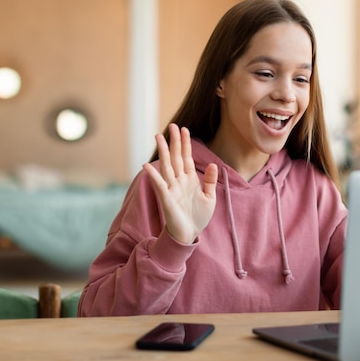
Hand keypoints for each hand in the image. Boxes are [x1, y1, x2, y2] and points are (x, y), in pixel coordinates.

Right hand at [143, 123, 217, 243]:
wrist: (189, 234)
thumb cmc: (198, 217)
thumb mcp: (209, 197)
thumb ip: (210, 181)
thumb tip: (213, 164)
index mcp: (189, 179)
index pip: (186, 157)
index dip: (185, 143)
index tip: (184, 129)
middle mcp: (179, 181)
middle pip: (175, 157)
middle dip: (174, 141)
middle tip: (172, 125)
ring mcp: (171, 188)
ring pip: (166, 166)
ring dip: (163, 152)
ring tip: (159, 137)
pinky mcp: (166, 198)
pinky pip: (159, 184)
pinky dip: (153, 175)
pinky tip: (146, 165)